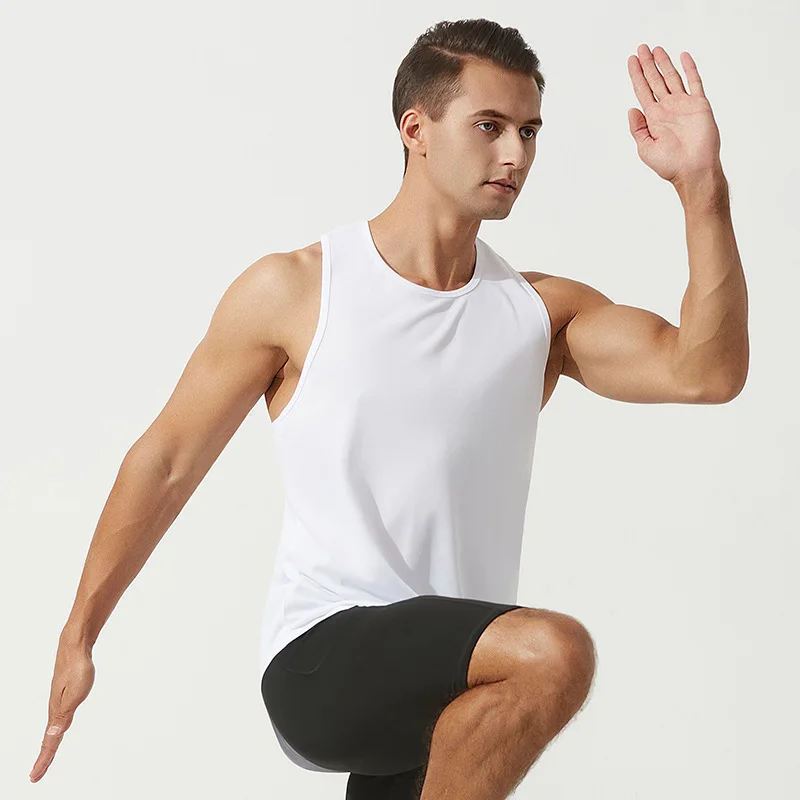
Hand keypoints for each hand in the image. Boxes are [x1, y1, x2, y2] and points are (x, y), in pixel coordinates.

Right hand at [30, 639, 95, 781]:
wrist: (75, 647)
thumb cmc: (77, 668)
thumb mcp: (75, 693)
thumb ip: (64, 714)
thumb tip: (53, 734)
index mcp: (56, 712)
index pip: (49, 742)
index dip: (43, 761)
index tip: (33, 778)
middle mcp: (55, 709)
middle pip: (48, 739)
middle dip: (43, 758)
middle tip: (34, 776)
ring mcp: (59, 701)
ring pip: (52, 728)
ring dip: (48, 745)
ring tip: (45, 757)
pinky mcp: (64, 694)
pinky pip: (58, 718)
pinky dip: (54, 729)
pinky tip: (56, 729)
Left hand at [627, 44, 721, 188]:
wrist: (693, 169)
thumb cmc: (670, 164)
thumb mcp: (645, 148)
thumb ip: (637, 129)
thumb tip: (631, 109)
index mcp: (654, 118)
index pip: (642, 90)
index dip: (636, 75)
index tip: (631, 60)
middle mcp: (668, 108)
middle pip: (655, 80)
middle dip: (648, 64)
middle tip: (641, 48)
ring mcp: (683, 105)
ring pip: (672, 77)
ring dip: (664, 63)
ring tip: (656, 49)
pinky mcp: (699, 104)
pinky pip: (694, 82)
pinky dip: (689, 69)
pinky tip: (683, 56)